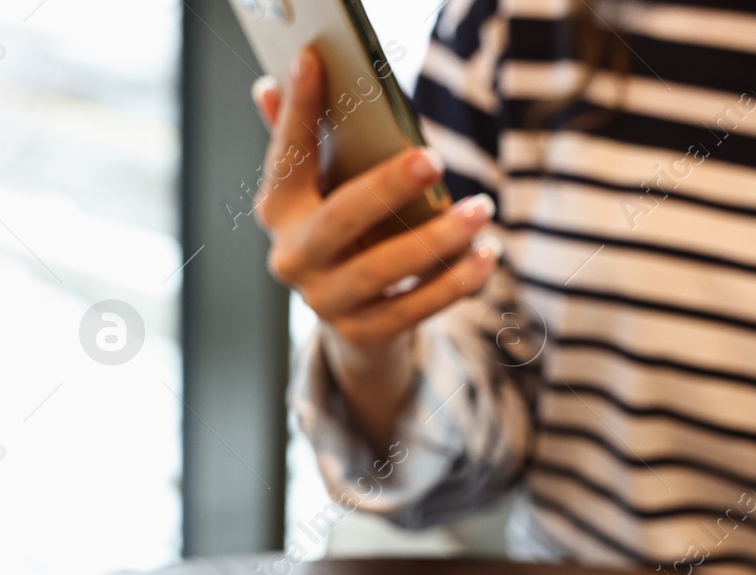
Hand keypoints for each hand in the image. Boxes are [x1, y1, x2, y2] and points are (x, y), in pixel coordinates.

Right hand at [251, 50, 497, 447]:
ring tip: (481, 210)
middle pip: (339, 220)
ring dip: (437, 241)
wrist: (351, 319)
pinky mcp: (362, 333)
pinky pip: (414, 309)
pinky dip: (454, 283)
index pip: (285, 156)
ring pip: (384, 271)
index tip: (313, 60)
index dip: (296, 110)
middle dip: (386, 188)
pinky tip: (486, 256)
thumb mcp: (321, 189)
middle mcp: (292, 258)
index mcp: (278, 211)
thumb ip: (299, 143)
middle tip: (434, 158)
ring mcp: (325, 300)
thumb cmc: (344, 231)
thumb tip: (269, 87)